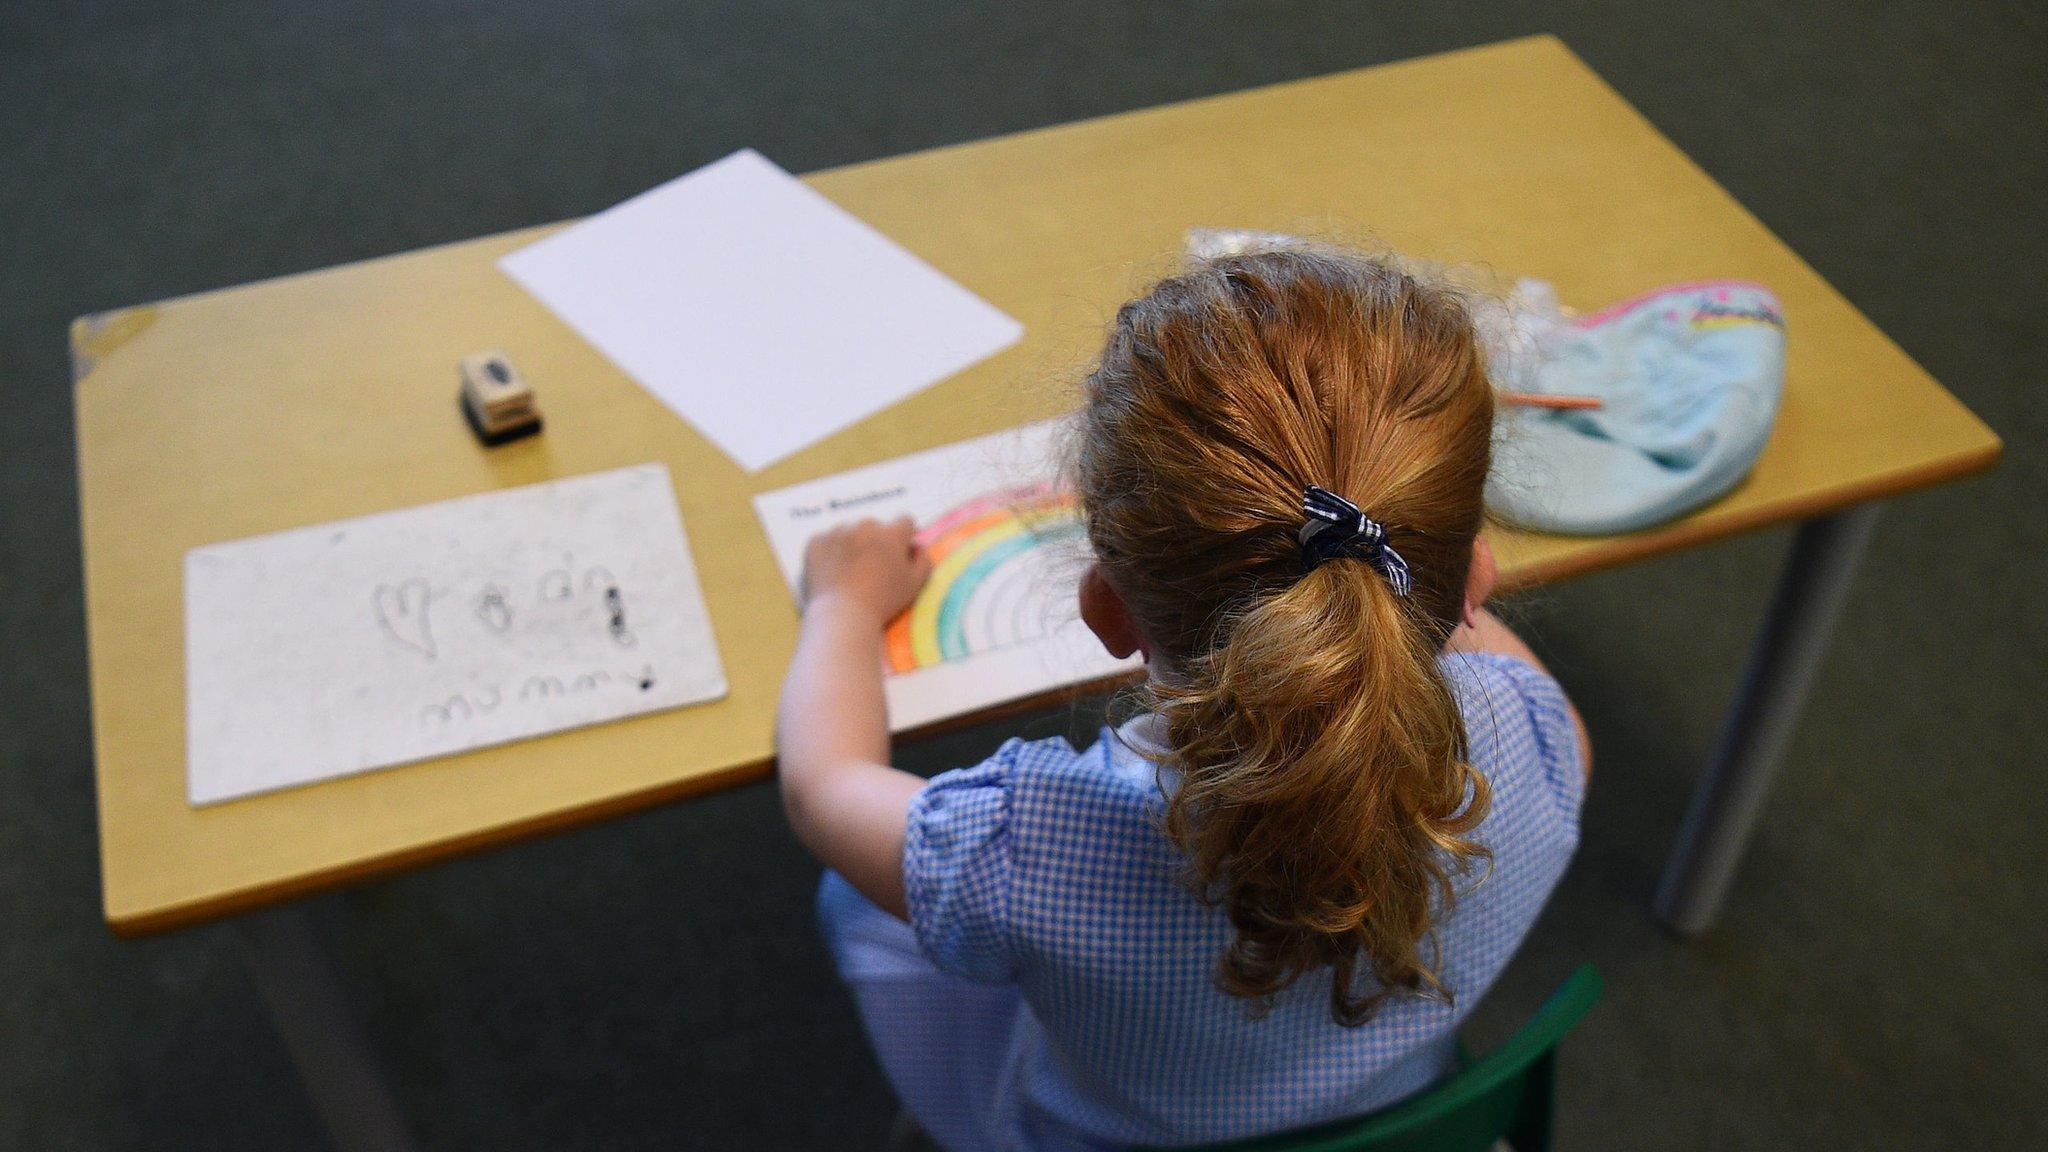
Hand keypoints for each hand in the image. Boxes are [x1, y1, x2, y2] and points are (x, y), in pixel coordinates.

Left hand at [798, 517, 932, 623]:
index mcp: (891, 533)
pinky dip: (829, 552)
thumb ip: (923, 560)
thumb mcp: (915, 585)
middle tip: (871, 567)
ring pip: (848, 531)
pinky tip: (832, 572)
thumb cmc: (884, 602)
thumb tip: (917, 545)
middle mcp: (864, 526)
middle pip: (874, 526)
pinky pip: (826, 540)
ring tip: (849, 571)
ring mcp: (837, 532)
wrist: (842, 615)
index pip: (904, 521)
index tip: (897, 553)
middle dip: (876, 541)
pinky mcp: (815, 542)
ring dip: (852, 543)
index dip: (903, 537)